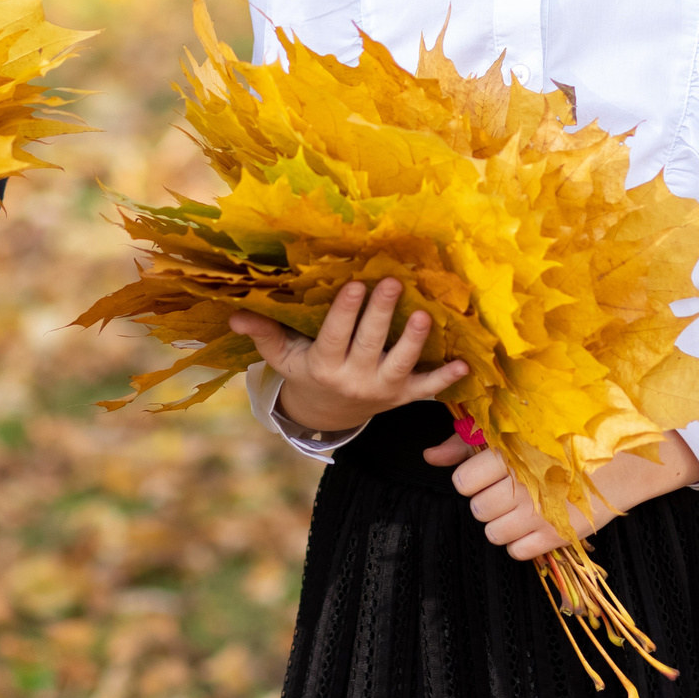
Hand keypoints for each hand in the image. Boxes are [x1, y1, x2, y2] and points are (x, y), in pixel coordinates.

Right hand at [229, 278, 468, 434]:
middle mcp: (354, 381)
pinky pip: (426, 392)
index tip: (356, 283)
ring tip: (426, 315)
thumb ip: (264, 334)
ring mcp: (381, 391)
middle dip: (381, 315)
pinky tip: (464, 365)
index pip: (335, 336)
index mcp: (324, 366)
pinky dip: (445, 380)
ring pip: (401, 366)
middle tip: (392, 282)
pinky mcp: (402, 398)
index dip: (346, 312)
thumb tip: (235, 314)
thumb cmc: (305, 372)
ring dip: (414, 342)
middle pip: (370, 345)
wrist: (326, 415)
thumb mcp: (282, 356)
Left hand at [423, 434, 698, 560]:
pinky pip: (517, 552)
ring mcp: (540, 514)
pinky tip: (537, 522)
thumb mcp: (519, 428)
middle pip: (476, 508)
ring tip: (524, 505)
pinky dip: (523, 542)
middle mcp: (521, 485)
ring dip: (503, 522)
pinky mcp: (558, 536)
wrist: (629, 455)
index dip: (473, 478)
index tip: (491, 471)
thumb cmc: (572, 434)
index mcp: (511, 453)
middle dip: (488, 500)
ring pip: (493, 533)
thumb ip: (468, 441)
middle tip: (510, 488)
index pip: (463, 481)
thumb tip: (429, 456)